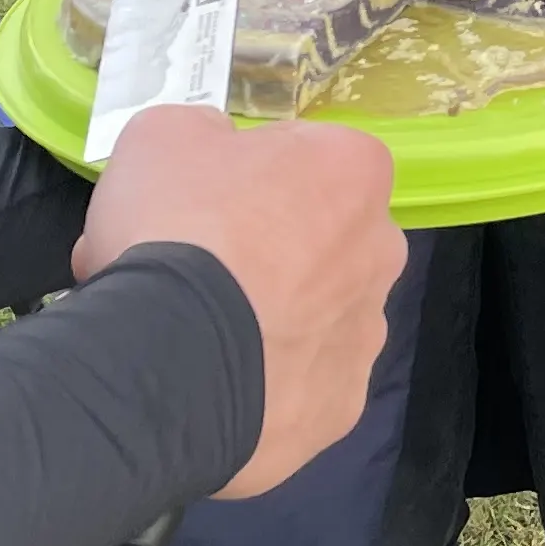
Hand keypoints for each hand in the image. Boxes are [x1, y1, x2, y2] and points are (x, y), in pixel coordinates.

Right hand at [77, 104, 404, 501]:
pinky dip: (259, 382)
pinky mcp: (339, 410)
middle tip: (187, 270)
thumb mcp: (162, 136)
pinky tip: (206, 382)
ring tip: (189, 336)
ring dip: (263, 318)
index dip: (242, 177)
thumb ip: (203, 135)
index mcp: (355, 172)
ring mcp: (365, 336)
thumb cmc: (175, 227)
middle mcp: (381, 250)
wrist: (167, 360)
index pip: (305, 158)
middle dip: (261, 251)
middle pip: (316, 239)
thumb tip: (217, 155)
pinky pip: (295, 384)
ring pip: (310, 316)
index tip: (196, 203)